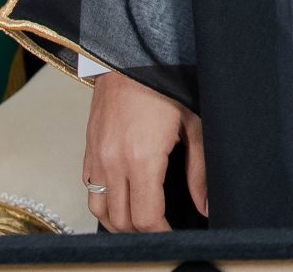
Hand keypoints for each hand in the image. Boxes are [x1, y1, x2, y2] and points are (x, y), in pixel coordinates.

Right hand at [81, 68, 205, 232]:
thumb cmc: (165, 83)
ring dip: (120, 222)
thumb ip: (200, 170)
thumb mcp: (194, 124)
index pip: (146, 217)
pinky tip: (124, 198)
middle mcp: (113, 162)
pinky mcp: (88, 150)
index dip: (161, 234)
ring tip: (144, 221)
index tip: (175, 235)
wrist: (130, 56)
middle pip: (121, 220)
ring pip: (100, 210)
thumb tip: (205, 205)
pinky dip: (104, 202)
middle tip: (164, 231)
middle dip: (143, 232)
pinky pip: (90, 189)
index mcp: (141, 158)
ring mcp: (96, 157)